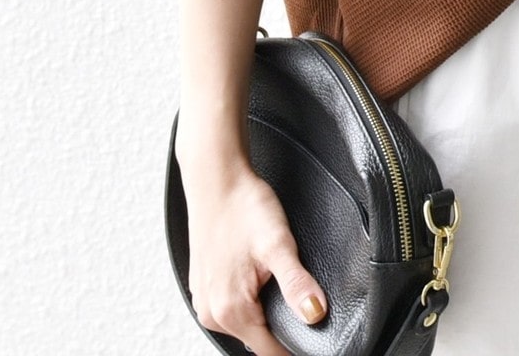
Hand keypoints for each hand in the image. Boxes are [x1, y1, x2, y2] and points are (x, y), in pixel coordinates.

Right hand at [181, 159, 327, 355]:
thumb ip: (296, 284)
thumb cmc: (244, 206)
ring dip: (264, 317)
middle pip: (257, 340)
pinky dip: (248, 304)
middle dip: (281, 332)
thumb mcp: (278, 244)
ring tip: (280, 290)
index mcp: (230, 309)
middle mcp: (212, 312)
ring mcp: (204, 301)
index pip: (270, 351)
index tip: (312, 344)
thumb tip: (315, 314)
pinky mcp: (203, 287)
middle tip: (302, 308)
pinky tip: (258, 282)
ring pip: (244, 326)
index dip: (295, 349)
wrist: (217, 179)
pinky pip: (230, 310)